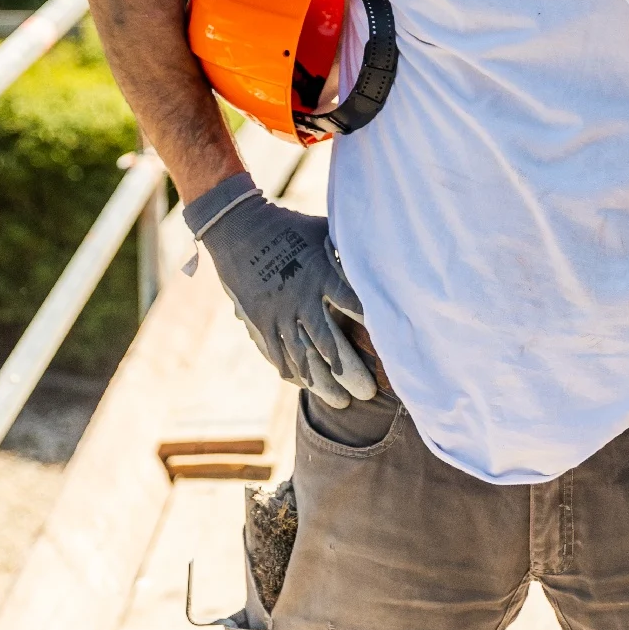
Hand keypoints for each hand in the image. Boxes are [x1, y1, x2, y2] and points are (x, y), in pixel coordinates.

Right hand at [184, 172, 374, 408]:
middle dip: (350, 372)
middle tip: (368, 392)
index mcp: (321, 275)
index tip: (390, 349)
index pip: (353, 305)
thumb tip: (379, 251)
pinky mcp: (259, 322)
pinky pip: (277, 355)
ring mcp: (277, 314)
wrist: (238, 228)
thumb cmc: (289, 227)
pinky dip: (293, 374)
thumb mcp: (323, 232)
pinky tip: (307, 387)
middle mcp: (300, 299)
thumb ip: (348, 249)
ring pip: (303, 358)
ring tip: (342, 402)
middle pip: (329, 344)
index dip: (372, 328)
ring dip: (323, 384)